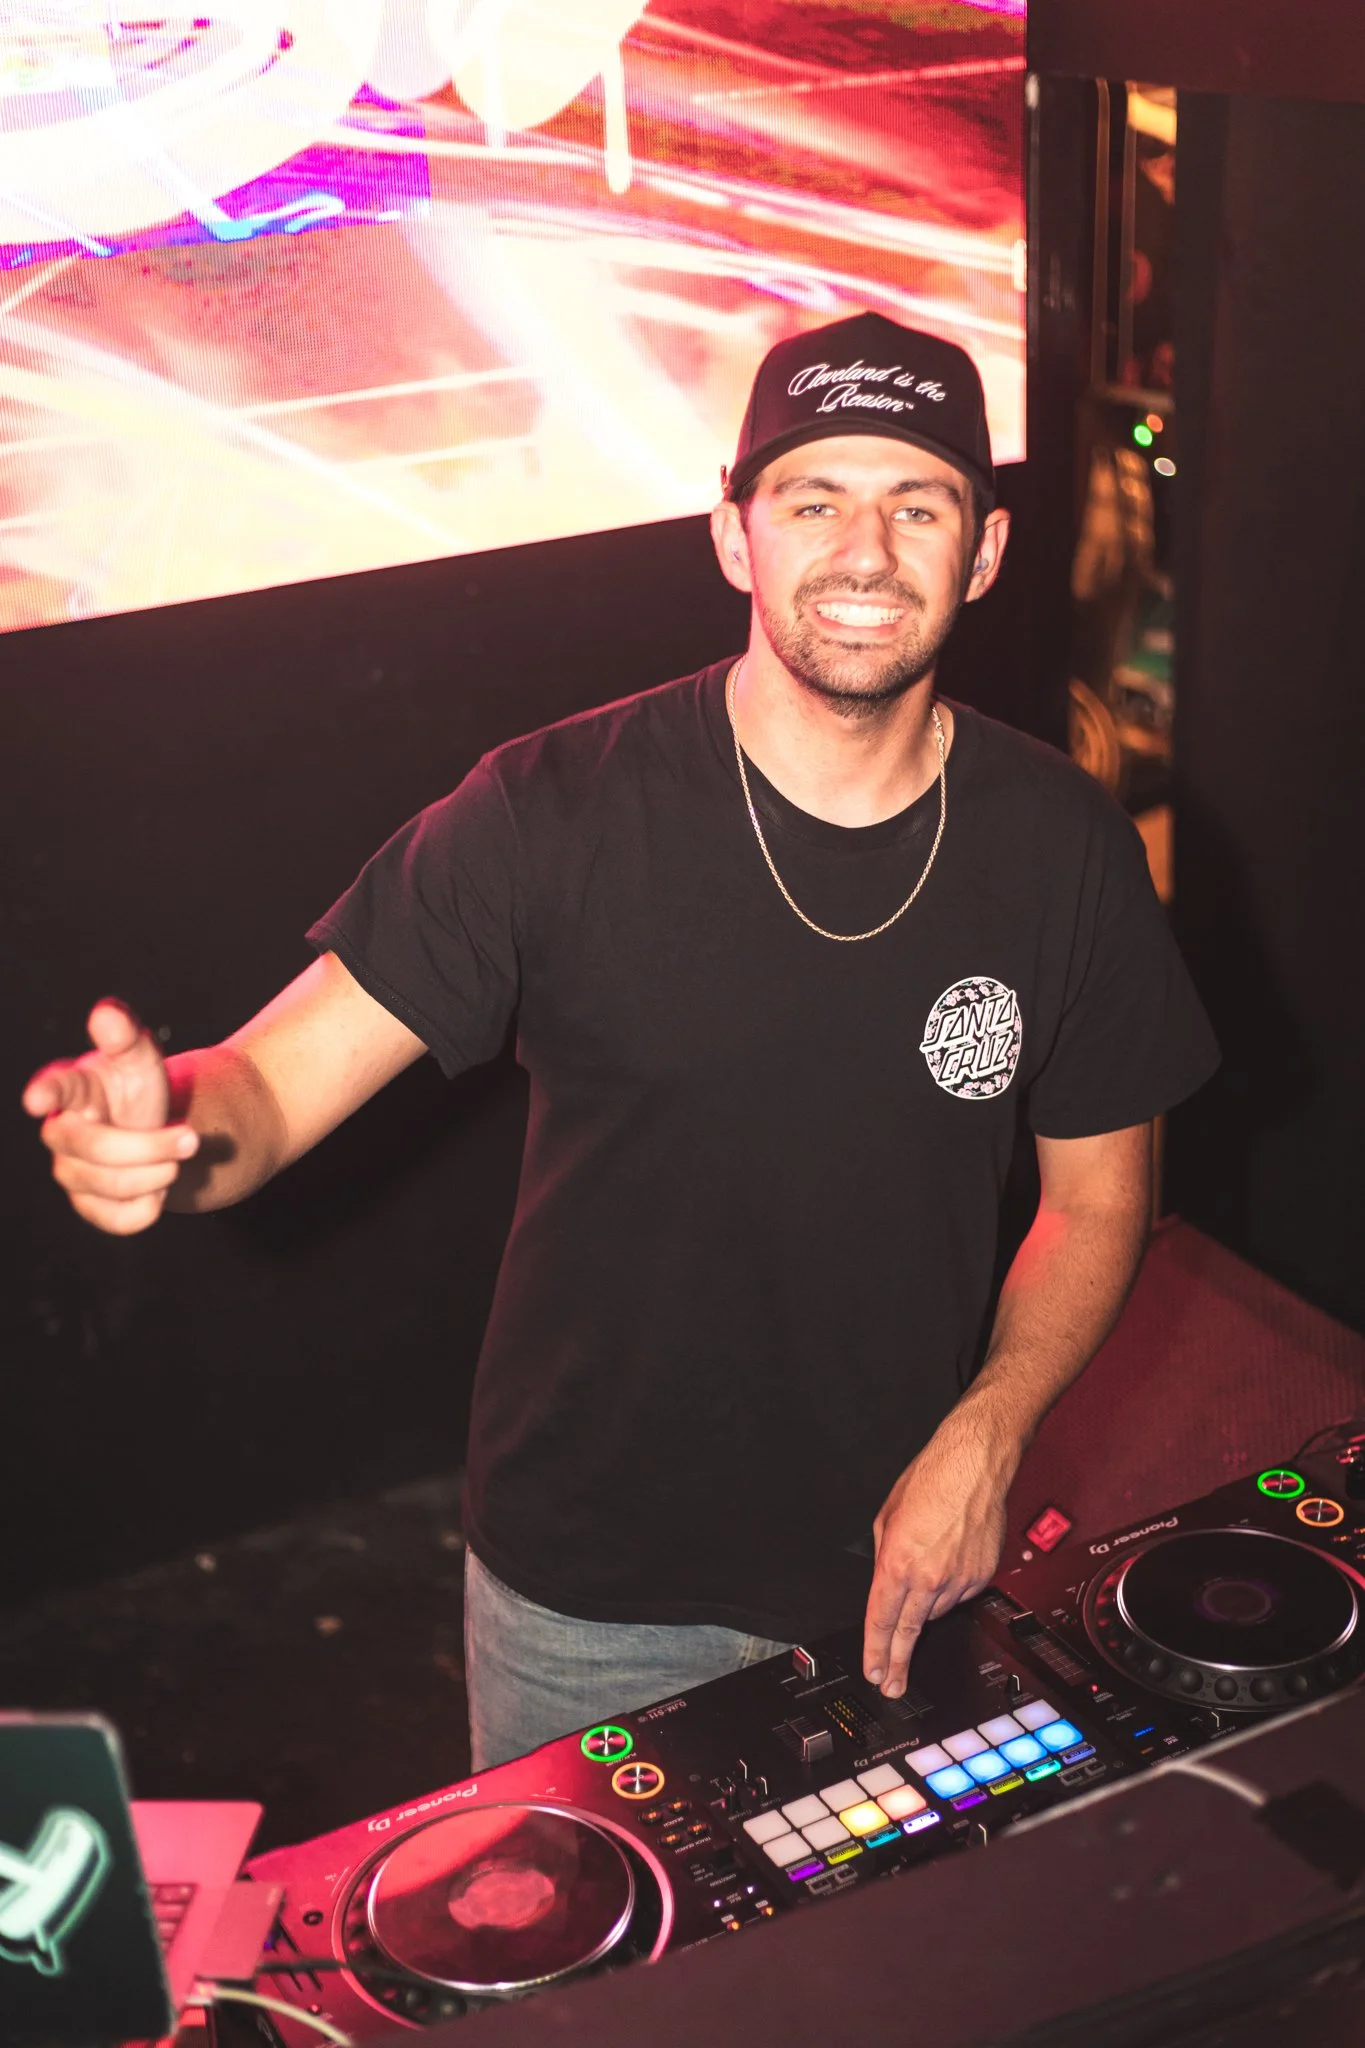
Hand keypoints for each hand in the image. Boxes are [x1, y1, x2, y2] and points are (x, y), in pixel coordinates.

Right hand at [22, 1000, 196, 1234]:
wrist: (154, 1130)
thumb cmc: (136, 1087)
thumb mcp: (139, 1057)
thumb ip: (124, 1036)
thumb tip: (108, 1013)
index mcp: (73, 1089)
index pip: (54, 1088)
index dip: (45, 1092)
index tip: (36, 1100)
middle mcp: (62, 1134)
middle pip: (90, 1147)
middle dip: (146, 1146)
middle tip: (192, 1139)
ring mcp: (72, 1173)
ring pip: (108, 1186)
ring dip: (156, 1173)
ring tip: (178, 1155)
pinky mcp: (91, 1207)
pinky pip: (120, 1218)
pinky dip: (151, 1204)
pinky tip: (159, 1185)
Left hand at [862, 1415, 1012, 1697]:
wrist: (975, 1465)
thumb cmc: (931, 1479)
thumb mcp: (888, 1517)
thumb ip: (885, 1555)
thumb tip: (887, 1578)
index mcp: (899, 1562)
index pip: (881, 1620)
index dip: (875, 1651)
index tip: (874, 1672)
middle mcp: (930, 1577)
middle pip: (909, 1631)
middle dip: (897, 1662)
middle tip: (891, 1685)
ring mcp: (959, 1580)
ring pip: (935, 1611)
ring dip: (925, 1606)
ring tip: (926, 1573)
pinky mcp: (981, 1577)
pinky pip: (959, 1596)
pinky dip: (949, 1589)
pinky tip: (947, 1564)